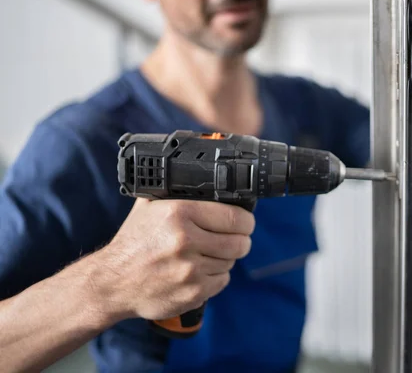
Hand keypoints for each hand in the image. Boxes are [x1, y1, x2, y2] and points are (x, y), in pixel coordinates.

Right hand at [89, 199, 253, 321]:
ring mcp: (190, 269)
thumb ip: (177, 190)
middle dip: (241, 240)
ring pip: (231, 262)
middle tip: (234, 238)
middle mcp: (185, 241)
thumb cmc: (135, 241)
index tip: (244, 222)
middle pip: (240, 242)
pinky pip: (222, 281)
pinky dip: (216, 276)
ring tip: (209, 253)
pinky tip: (201, 270)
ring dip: (226, 258)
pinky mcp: (193, 292)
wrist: (112, 282)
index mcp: (179, 213)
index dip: (245, 220)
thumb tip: (207, 173)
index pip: (235, 217)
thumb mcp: (150, 206)